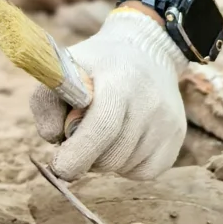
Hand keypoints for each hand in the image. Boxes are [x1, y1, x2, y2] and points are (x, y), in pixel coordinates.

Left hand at [29, 10, 187, 179]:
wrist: (145, 51)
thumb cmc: (96, 64)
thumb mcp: (64, 69)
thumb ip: (46, 101)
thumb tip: (53, 138)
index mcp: (119, 81)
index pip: (102, 127)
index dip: (78, 153)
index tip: (59, 166)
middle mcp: (149, 102)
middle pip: (112, 155)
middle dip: (86, 158)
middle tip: (77, 142)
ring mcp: (167, 122)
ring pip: (126, 167)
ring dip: (105, 160)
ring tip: (101, 133)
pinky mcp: (177, 137)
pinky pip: (145, 172)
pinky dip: (126, 165)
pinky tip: (121, 141)